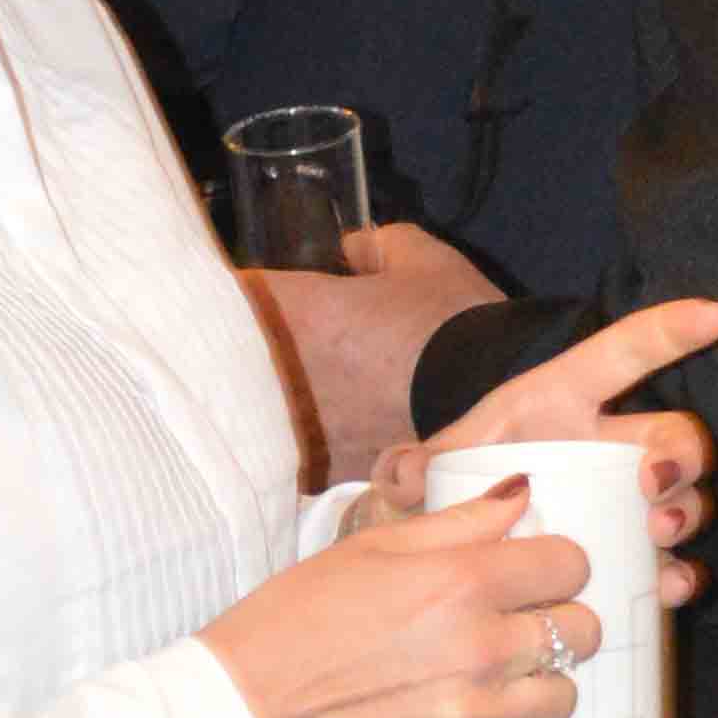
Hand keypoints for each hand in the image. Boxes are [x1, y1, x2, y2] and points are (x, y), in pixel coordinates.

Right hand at [201, 482, 605, 717]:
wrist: (243, 716)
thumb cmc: (294, 620)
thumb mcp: (369, 548)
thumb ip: (458, 522)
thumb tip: (522, 496)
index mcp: (460, 581)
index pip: (569, 564)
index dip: (555, 563)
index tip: (535, 572)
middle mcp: (480, 649)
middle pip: (583, 631)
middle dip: (558, 620)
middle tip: (518, 623)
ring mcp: (473, 715)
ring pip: (562, 695)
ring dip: (537, 681)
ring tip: (492, 676)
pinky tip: (459, 713)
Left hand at [240, 218, 502, 481]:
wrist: (497, 404)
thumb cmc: (455, 326)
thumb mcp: (424, 262)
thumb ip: (377, 245)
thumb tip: (352, 247)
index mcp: (294, 312)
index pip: (226, 294)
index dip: (233, 291)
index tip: (243, 290)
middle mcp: (281, 373)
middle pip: (221, 357)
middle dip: (233, 346)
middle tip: (257, 338)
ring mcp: (297, 429)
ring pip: (247, 410)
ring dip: (259, 397)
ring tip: (286, 389)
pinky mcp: (323, 472)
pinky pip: (288, 455)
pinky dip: (294, 443)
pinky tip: (314, 435)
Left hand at [365, 292, 717, 585]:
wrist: (451, 546)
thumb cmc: (455, 485)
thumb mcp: (434, 467)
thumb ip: (414, 467)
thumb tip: (403, 473)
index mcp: (561, 401)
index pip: (624, 353)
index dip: (672, 330)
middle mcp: (607, 443)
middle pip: (675, 434)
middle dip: (682, 454)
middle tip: (655, 485)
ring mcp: (626, 500)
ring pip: (686, 494)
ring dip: (687, 511)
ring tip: (660, 536)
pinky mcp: (629, 552)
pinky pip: (674, 559)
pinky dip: (682, 573)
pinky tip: (672, 586)